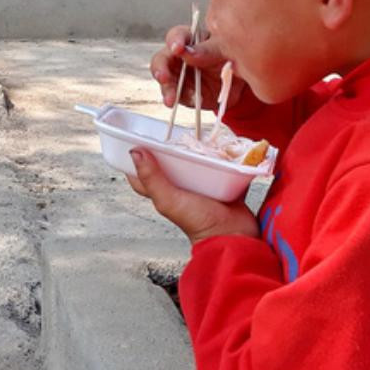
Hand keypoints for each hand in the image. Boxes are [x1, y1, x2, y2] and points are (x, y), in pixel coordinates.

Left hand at [126, 149, 258, 244]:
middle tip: (173, 133)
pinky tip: (223, 147)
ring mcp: (203, 187)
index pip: (143, 175)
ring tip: (200, 136)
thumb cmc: (199, 222)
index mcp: (165, 192)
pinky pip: (221, 167)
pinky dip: (222, 157)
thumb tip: (134, 152)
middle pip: (171, 164)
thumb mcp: (169, 200)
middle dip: (171, 149)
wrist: (234, 236)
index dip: (137, 159)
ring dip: (199, 152)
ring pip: (197, 163)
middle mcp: (181, 189)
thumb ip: (152, 178)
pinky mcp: (223, 186)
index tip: (137, 139)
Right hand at [149, 24, 245, 111]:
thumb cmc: (230, 60)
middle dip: (161, 69)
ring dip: (167, 89)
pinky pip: (176, 96)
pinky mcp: (181, 92)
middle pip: (162, 59)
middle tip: (164, 77)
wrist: (239, 83)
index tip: (177, 49)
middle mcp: (179, 57)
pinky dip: (181, 100)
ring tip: (171, 99)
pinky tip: (193, 100)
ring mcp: (178, 76)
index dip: (175, 41)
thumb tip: (188, 52)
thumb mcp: (224, 51)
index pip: (177, 36)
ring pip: (164, 80)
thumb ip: (207, 50)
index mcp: (191, 40)